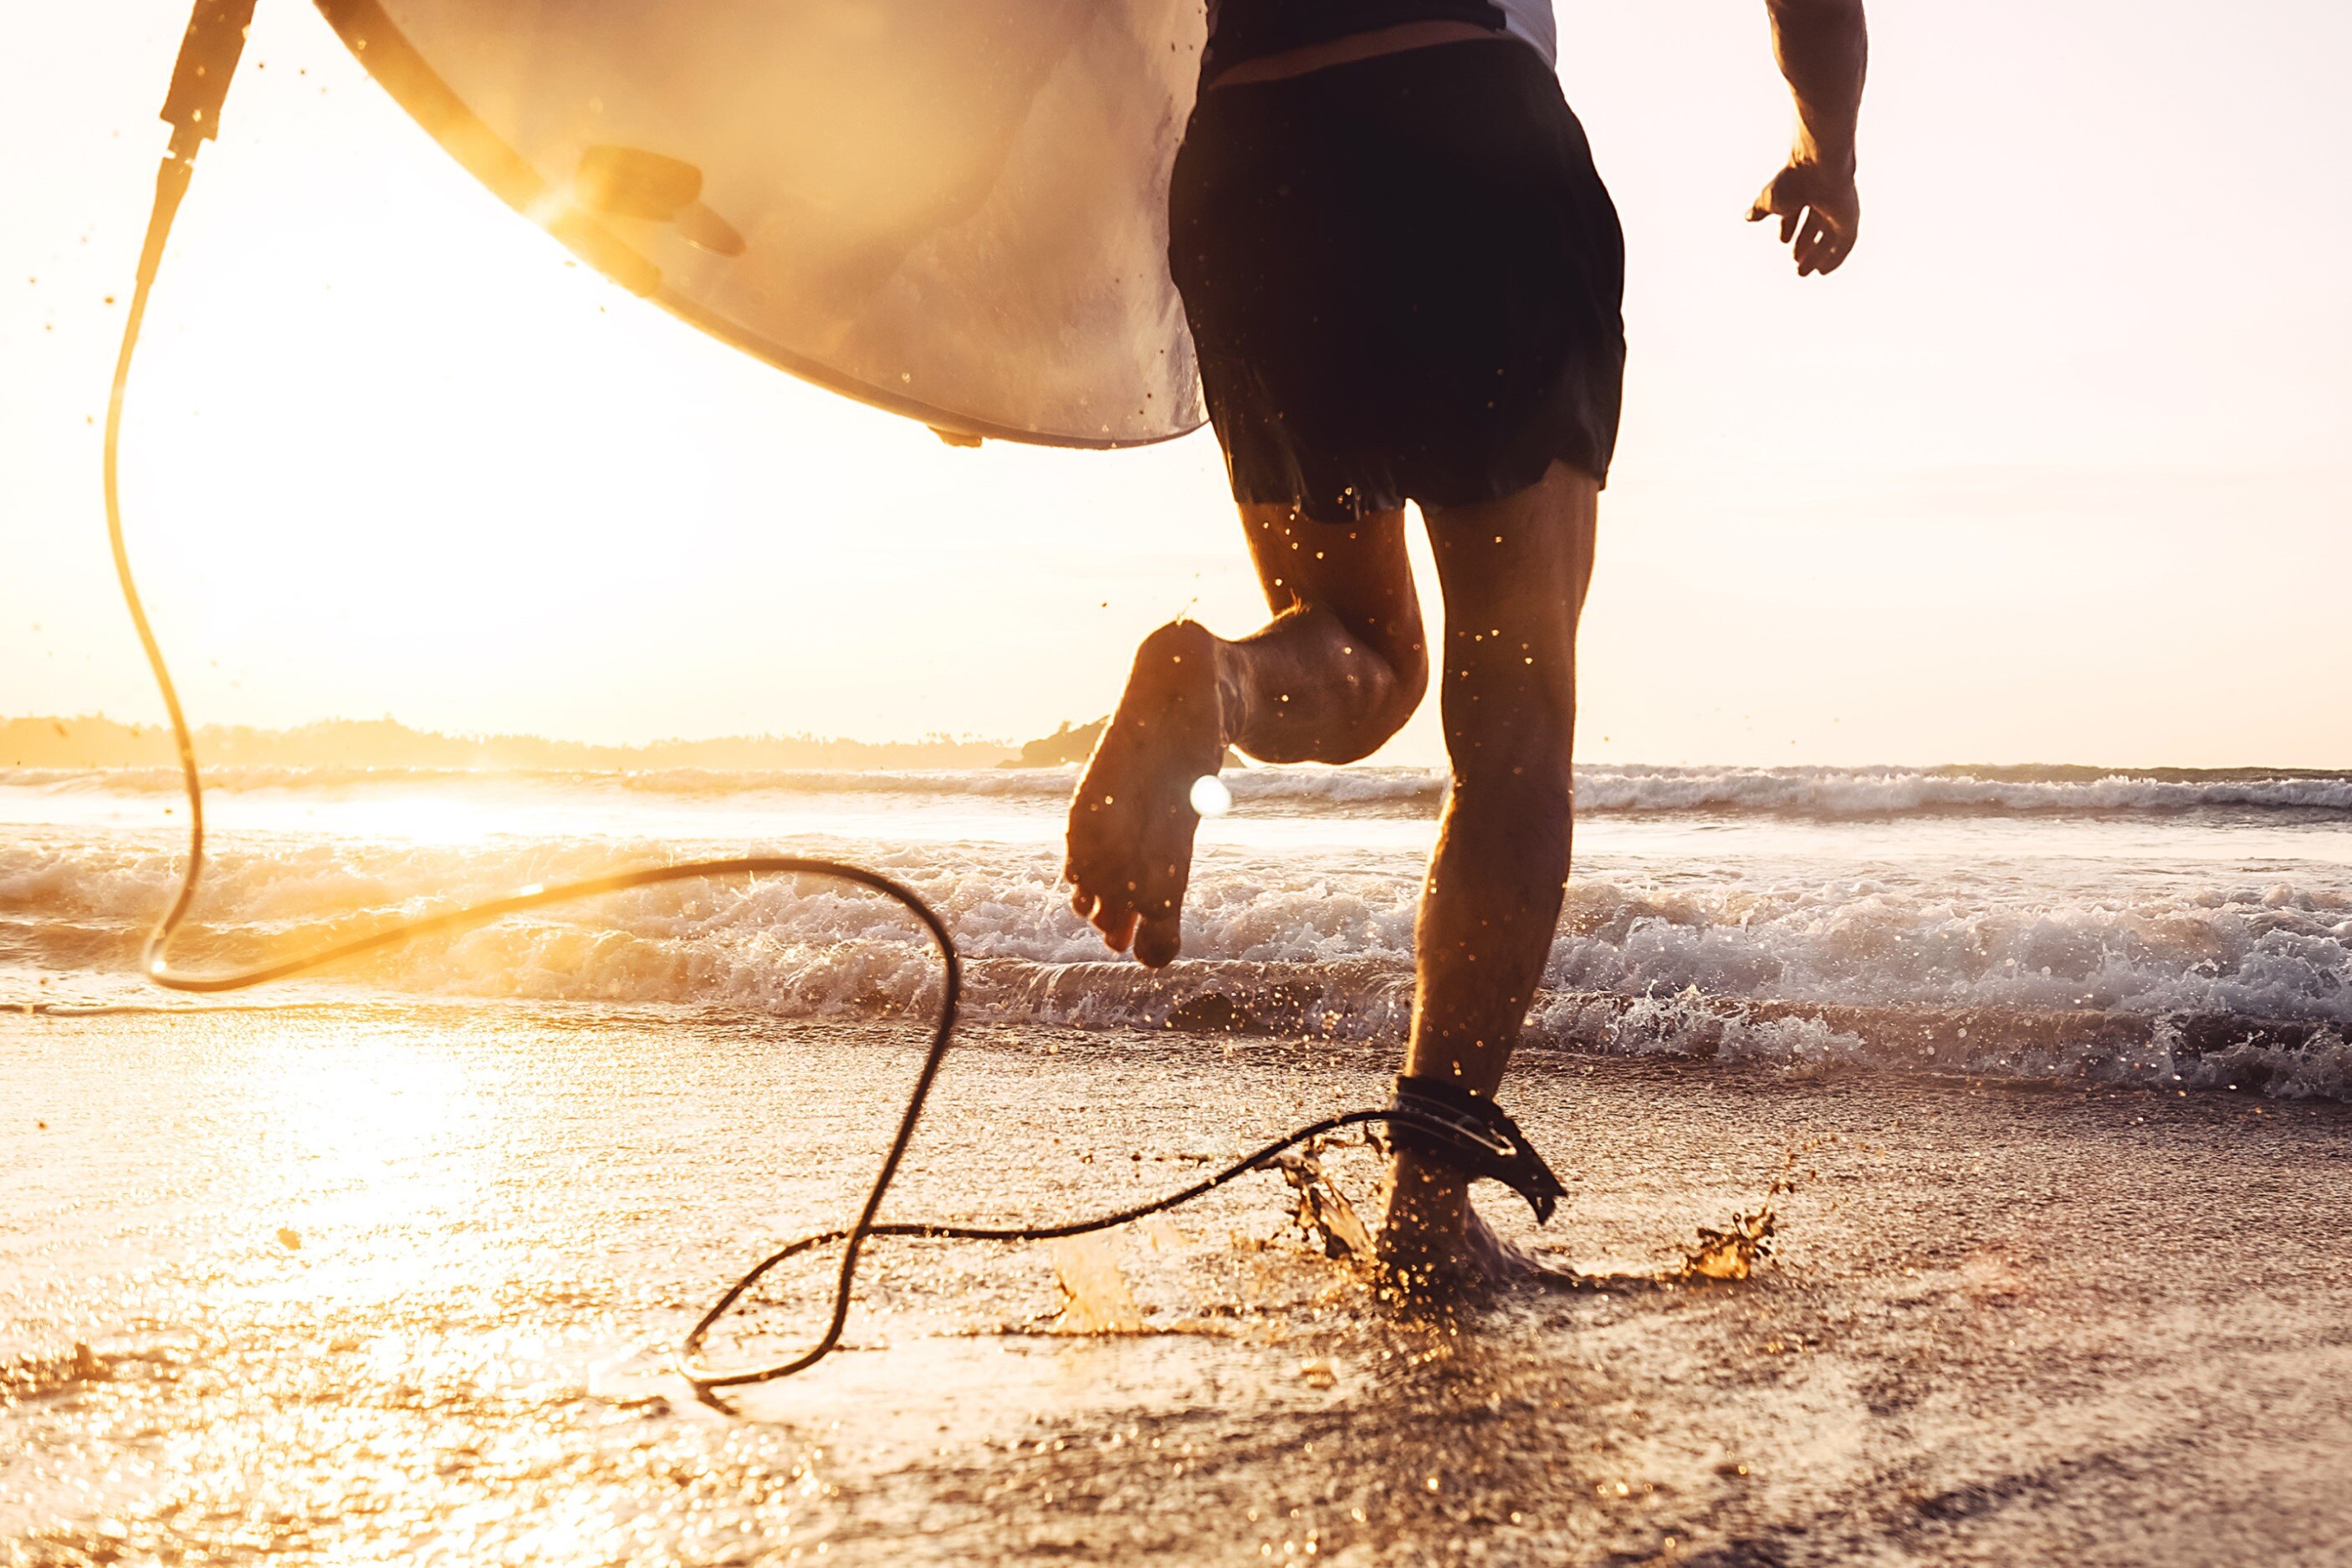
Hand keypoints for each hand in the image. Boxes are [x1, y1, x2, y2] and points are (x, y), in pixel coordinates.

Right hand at [1747, 158, 1858, 276]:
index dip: (1789, 226)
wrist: (1819, 166)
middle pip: (1815, 226)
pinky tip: (1822, 271)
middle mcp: (1823, 200)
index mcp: (1804, 190)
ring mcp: (1838, 210)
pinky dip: (1834, 258)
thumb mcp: (1770, 199)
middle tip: (1796, 264)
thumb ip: (1760, 209)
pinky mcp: (1850, 219)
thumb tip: (1747, 217)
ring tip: (1803, 272)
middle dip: (1805, 245)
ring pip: (1829, 238)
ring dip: (1817, 255)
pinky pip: (1845, 244)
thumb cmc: (1794, 179)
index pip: (1797, 211)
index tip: (1783, 241)